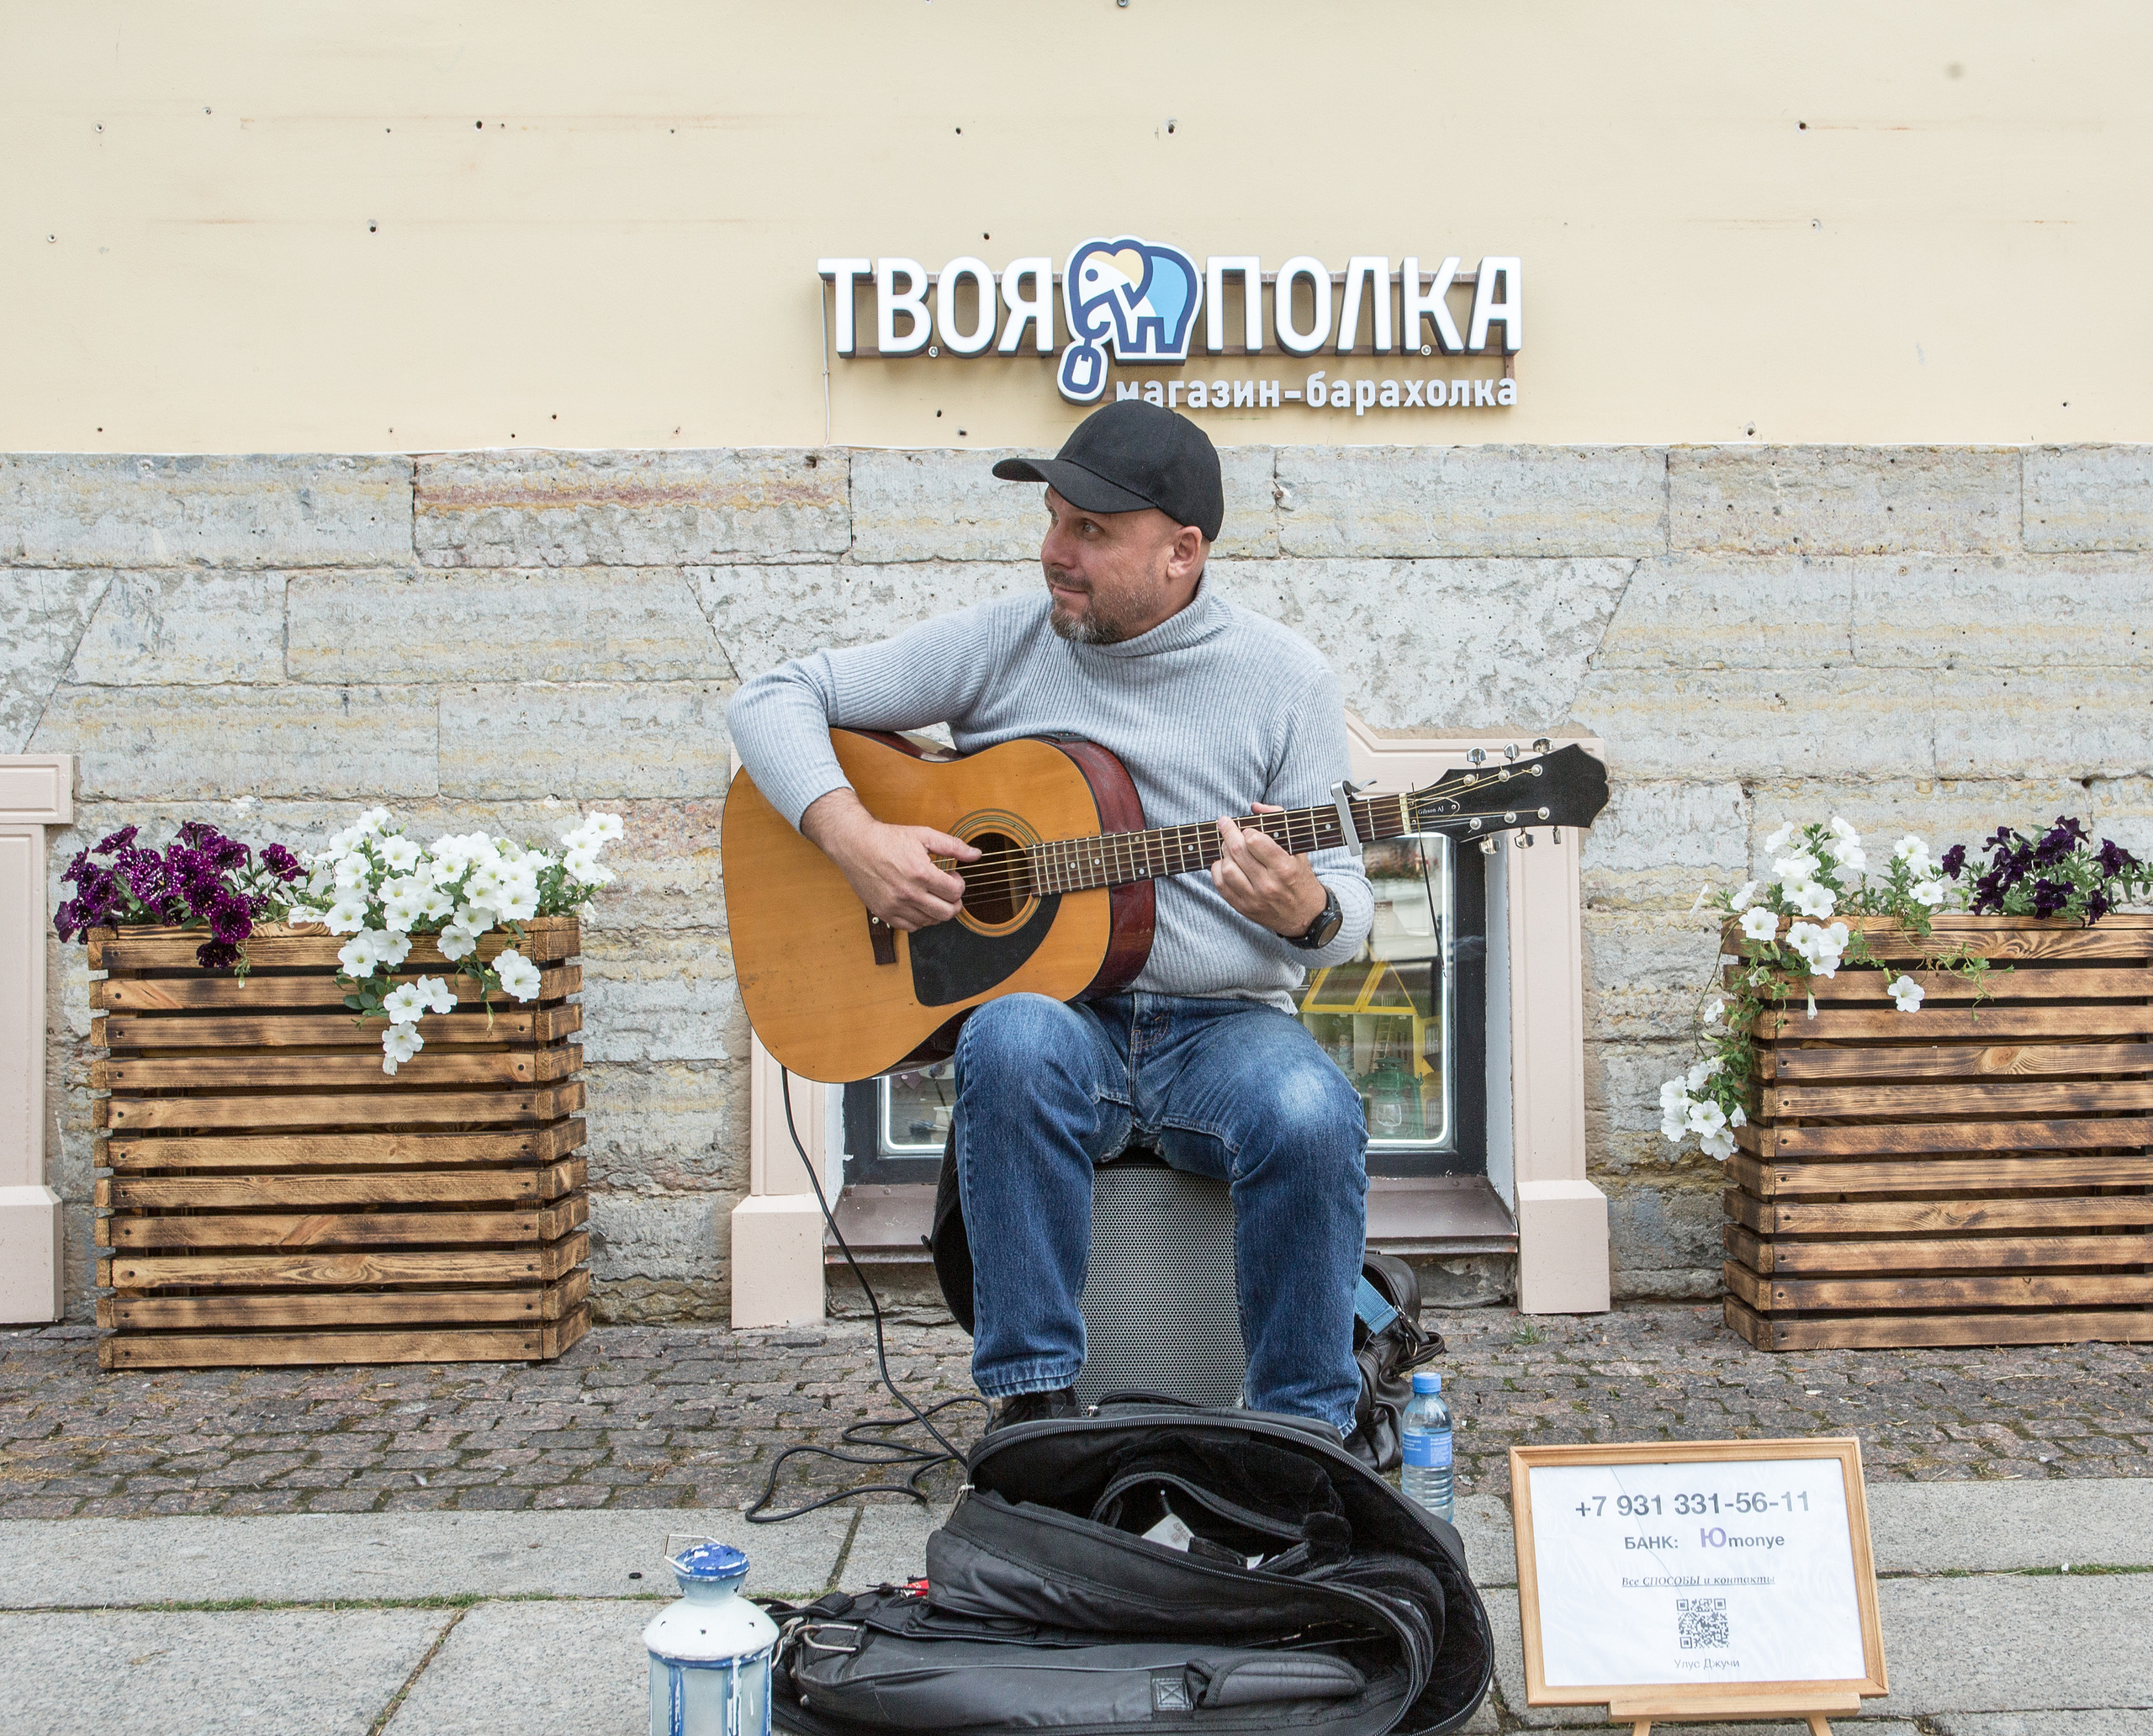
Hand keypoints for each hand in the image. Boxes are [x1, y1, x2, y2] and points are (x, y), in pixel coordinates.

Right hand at [801, 788, 979, 931]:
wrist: (855, 845)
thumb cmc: (888, 839)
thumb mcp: (923, 835)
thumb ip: (953, 846)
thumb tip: (976, 855)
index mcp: (921, 873)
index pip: (955, 892)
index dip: (959, 884)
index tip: (952, 877)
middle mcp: (909, 893)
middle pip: (947, 912)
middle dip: (954, 902)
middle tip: (948, 891)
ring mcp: (896, 906)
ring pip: (931, 922)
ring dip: (937, 910)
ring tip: (932, 895)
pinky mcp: (885, 913)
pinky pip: (912, 927)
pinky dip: (920, 919)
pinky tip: (919, 904)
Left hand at [1212, 802, 1327, 937]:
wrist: (1305, 916)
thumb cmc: (1301, 878)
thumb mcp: (1298, 850)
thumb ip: (1279, 822)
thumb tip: (1255, 807)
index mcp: (1285, 869)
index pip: (1256, 841)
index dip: (1247, 830)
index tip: (1247, 829)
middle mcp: (1268, 885)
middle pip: (1237, 852)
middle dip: (1228, 832)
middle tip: (1224, 823)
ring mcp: (1254, 898)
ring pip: (1226, 868)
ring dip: (1223, 852)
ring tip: (1227, 846)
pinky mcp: (1243, 908)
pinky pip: (1221, 885)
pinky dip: (1217, 870)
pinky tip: (1224, 863)